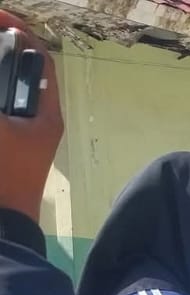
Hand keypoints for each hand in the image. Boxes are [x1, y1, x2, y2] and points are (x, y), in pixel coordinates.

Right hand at [0, 12, 62, 224]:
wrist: (1, 229)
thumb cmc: (2, 175)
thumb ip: (0, 94)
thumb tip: (0, 51)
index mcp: (45, 113)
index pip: (38, 57)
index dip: (18, 30)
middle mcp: (35, 120)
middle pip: (17, 70)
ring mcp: (18, 134)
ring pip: (6, 90)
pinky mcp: (7, 146)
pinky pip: (3, 109)